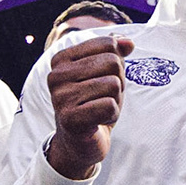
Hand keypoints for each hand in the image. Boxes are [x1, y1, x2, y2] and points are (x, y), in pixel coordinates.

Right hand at [46, 35, 133, 180]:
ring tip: (98, 110)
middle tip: (101, 98)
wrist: (80, 143)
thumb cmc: (93, 103)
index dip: (116, 65)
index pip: (108, 44)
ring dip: (114, 100)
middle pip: (113, 63)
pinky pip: (110, 106)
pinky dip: (112, 115)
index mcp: (62, 59)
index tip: (101, 81)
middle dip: (117, 83)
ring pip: (113, 84)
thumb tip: (129, 42)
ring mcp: (61, 97)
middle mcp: (56, 75)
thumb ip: (116, 52)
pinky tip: (98, 121)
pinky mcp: (70, 118)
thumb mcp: (106, 73)